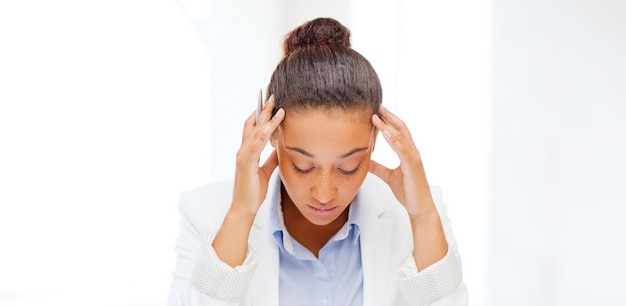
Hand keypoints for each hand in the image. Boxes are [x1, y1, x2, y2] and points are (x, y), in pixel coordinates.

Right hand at [231, 95, 284, 216]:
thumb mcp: (266, 171)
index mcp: (248, 151)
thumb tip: (280, 148)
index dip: (261, 115)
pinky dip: (262, 135)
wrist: (244, 207)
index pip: (253, 128)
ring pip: (254, 132)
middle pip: (252, 125)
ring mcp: (243, 156)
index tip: (271, 103)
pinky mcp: (245, 164)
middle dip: (263, 110)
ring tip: (276, 107)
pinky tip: (270, 127)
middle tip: (273, 96)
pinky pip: (254, 146)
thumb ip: (271, 158)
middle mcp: (243, 151)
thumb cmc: (253, 190)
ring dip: (265, 118)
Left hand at [369, 105, 435, 218]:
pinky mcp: (413, 166)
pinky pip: (403, 150)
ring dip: (388, 125)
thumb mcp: (388, 177)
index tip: (376, 111)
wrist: (419, 208)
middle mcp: (412, 152)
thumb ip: (378, 168)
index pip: (397, 132)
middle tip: (377, 106)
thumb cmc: (408, 192)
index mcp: (407, 153)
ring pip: (401, 137)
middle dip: (388, 116)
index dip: (388, 120)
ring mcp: (413, 158)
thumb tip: (365, 161)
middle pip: (401, 129)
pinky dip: (395, 140)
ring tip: (376, 116)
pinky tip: (386, 133)